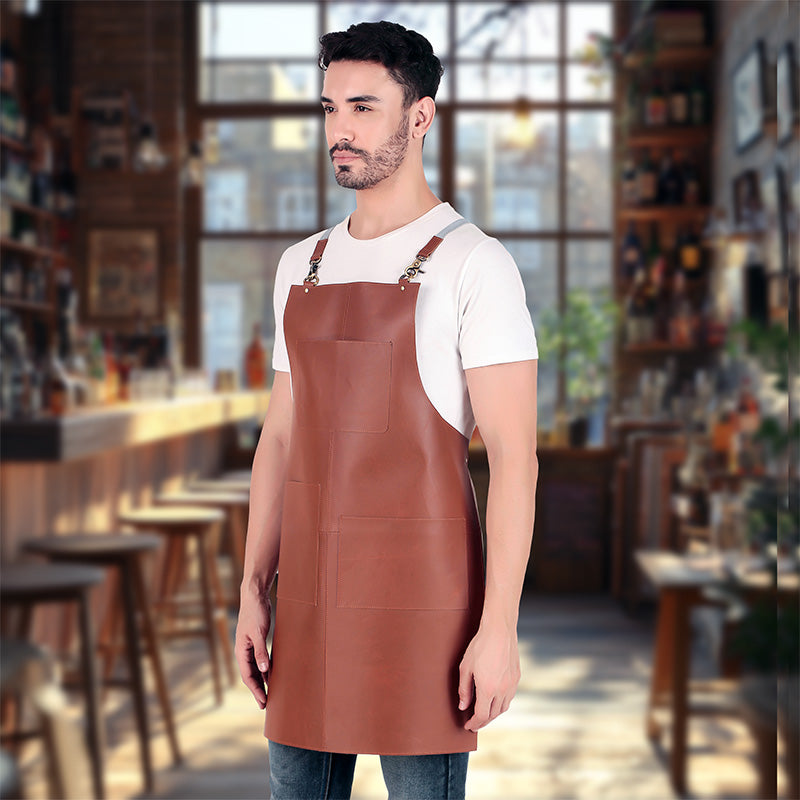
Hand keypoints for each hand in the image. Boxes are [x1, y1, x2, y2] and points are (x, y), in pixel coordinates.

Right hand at [235, 589, 271, 708]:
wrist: (255, 596)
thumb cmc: (255, 612)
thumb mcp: (259, 632)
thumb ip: (261, 651)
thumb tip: (263, 670)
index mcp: (241, 651)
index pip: (247, 676)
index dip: (255, 690)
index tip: (263, 702)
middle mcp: (243, 651)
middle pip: (250, 675)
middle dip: (257, 690)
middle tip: (266, 705)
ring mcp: (249, 647)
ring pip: (255, 669)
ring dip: (261, 681)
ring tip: (269, 694)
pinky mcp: (256, 641)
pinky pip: (259, 660)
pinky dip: (264, 669)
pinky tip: (271, 675)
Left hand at [457, 621, 520, 731]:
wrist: (499, 630)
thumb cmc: (480, 646)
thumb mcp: (466, 667)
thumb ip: (464, 689)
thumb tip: (463, 706)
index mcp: (487, 689)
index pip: (481, 715)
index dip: (474, 723)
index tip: (468, 726)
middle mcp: (502, 690)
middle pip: (493, 715)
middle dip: (483, 721)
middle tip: (475, 723)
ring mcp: (511, 684)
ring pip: (503, 708)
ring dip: (493, 715)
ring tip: (484, 714)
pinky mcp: (517, 677)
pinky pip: (509, 697)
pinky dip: (501, 704)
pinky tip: (495, 700)